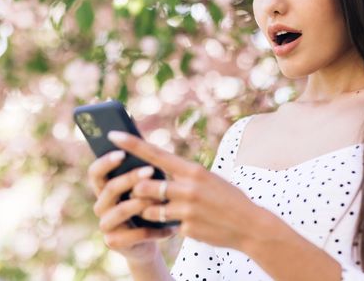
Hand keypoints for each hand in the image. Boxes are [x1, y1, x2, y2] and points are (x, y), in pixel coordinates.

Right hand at [88, 150, 177, 262]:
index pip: (95, 173)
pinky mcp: (114, 242)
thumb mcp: (146, 187)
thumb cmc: (149, 206)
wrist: (149, 240)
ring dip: (142, 202)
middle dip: (130, 178)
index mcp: (105, 189)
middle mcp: (101, 206)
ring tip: (161, 197)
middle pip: (110, 188)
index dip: (105, 162)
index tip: (122, 153)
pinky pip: (135, 233)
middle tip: (150, 170)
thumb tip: (151, 150)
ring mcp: (106, 225)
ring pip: (121, 210)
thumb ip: (143, 173)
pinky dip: (155, 229)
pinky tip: (170, 227)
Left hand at [108, 131, 262, 250]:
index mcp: (193, 170)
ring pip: (149, 208)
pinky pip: (166, 225)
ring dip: (151, 210)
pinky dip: (171, 225)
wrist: (250, 225)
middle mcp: (188, 187)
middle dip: (139, 190)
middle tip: (145, 193)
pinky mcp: (186, 228)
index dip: (132, 144)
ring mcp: (186, 209)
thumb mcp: (209, 179)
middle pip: (144, 185)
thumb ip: (184, 175)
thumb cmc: (228, 198)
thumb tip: (159, 173)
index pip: (155, 154)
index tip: (113, 135)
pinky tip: (190, 223)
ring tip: (166, 210)